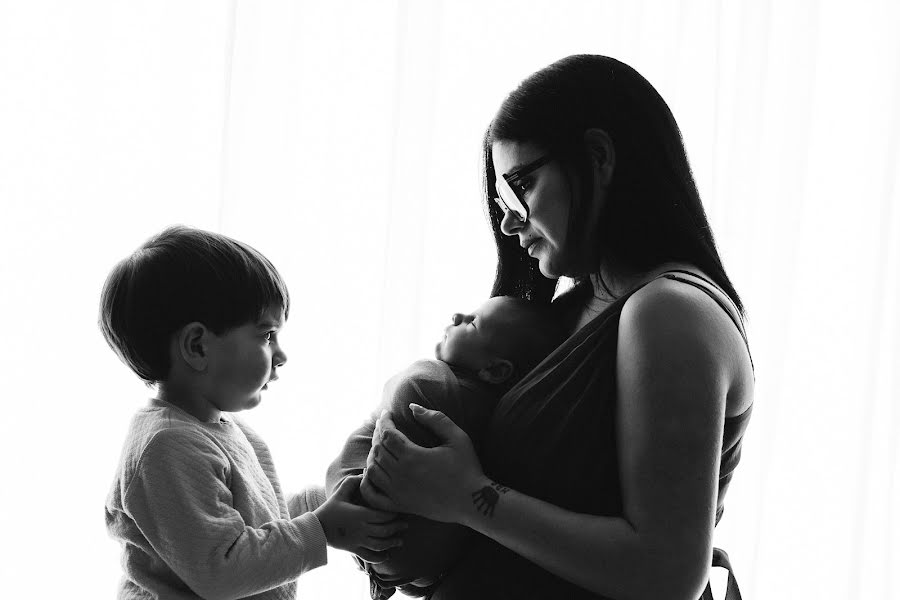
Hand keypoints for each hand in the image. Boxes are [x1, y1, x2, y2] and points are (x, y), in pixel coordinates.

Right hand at [313, 475, 406, 562]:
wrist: (316, 527)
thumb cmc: (330, 508)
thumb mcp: (340, 492)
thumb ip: (353, 481)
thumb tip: (365, 474)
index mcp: (360, 514)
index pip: (383, 515)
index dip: (393, 515)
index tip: (399, 512)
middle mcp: (361, 529)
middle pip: (385, 530)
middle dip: (397, 528)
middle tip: (406, 525)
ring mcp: (358, 541)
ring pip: (380, 545)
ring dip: (392, 543)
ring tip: (400, 541)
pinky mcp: (354, 550)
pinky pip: (369, 557)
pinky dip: (380, 558)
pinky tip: (387, 555)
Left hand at [361, 403, 484, 524]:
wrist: (473, 502)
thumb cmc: (467, 467)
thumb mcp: (457, 437)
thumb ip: (435, 419)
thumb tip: (412, 407)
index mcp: (413, 457)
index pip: (388, 434)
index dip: (385, 421)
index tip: (387, 413)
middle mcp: (401, 475)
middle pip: (378, 450)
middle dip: (378, 434)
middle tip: (384, 425)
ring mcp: (398, 493)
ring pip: (372, 470)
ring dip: (372, 454)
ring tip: (380, 444)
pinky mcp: (400, 506)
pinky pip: (373, 495)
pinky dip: (367, 483)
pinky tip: (370, 473)